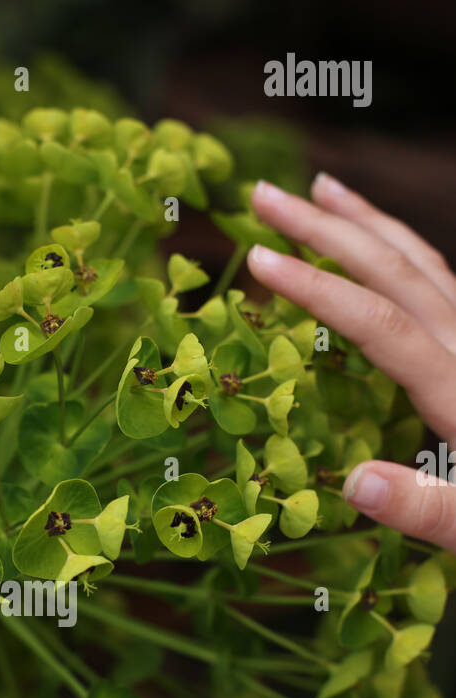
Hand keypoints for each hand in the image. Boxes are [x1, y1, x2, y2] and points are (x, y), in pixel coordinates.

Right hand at [249, 174, 455, 550]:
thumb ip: (426, 506)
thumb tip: (356, 483)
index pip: (380, 324)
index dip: (317, 288)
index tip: (259, 259)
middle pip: (397, 273)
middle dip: (327, 229)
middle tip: (265, 196)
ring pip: (424, 265)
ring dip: (368, 224)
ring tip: (320, 191)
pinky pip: (442, 285)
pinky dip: (402, 254)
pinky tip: (382, 251)